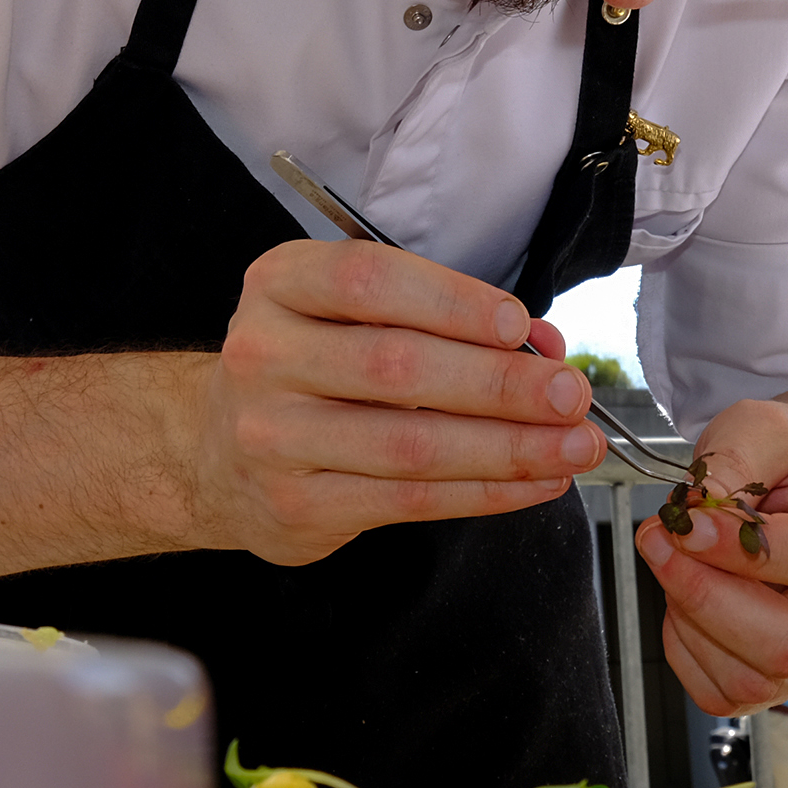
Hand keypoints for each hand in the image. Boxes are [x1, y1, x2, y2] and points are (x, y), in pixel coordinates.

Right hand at [189, 240, 604, 564]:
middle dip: (501, 383)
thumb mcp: (349, 315)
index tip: (520, 325)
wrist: (215, 452)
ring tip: (573, 445)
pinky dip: (485, 492)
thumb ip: (437, 319)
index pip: (370, 281)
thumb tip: (541, 347)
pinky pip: (409, 501)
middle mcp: (266, 356)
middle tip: (570, 393)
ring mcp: (274, 437)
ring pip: (411, 443)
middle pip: (398, 367)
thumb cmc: (309, 368)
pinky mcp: (297, 506)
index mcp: (281, 286)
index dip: (453, 301)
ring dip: (509, 447)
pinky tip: (534, 482)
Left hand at [634, 398, 787, 714]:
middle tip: (660, 540)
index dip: (752, 552)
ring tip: (675, 558)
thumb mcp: (769, 425)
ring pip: (755, 679)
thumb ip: (734, 457)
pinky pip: (727, 694)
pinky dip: (686, 649)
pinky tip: (687, 596)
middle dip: (707, 598)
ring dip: (689, 618)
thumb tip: (693, 514)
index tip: (690, 523)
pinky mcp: (785, 683)